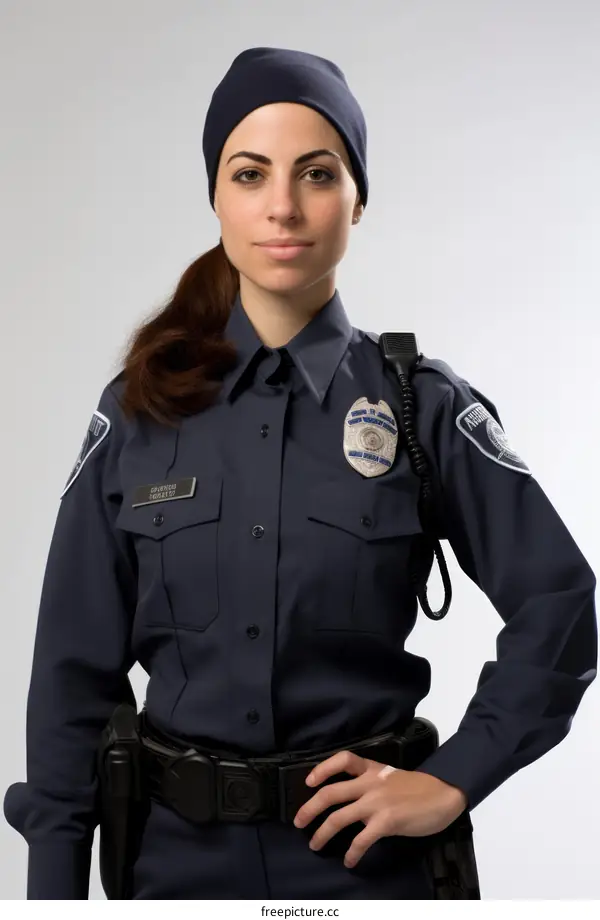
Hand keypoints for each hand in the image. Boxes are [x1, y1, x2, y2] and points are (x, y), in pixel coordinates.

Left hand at [293, 749, 467, 868]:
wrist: (443, 794)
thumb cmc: (418, 787)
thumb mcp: (390, 777)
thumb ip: (370, 784)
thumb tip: (350, 800)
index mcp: (371, 769)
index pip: (342, 760)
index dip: (322, 769)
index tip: (309, 781)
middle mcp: (370, 783)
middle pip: (331, 793)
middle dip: (310, 808)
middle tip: (298, 822)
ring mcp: (377, 802)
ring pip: (339, 817)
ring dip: (323, 833)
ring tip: (315, 844)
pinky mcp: (386, 822)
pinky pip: (361, 839)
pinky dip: (352, 852)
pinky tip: (349, 861)